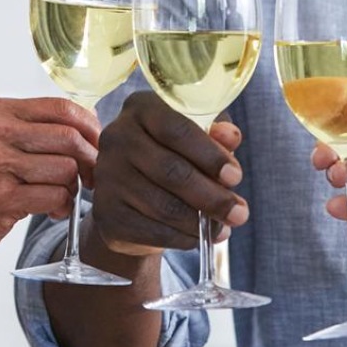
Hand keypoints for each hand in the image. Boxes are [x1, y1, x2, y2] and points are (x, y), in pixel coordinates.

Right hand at [0, 98, 98, 293]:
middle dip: (90, 160)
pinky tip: (51, 210)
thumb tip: (90, 127)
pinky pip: (56, 196)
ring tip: (59, 197)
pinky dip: (61, 206)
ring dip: (72, 188)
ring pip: (66, 168)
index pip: (61, 107)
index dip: (90, 127)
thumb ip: (31, 130)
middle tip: (91, 178)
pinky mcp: (2, 198)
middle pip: (69, 137)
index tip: (97, 145)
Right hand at [87, 91, 248, 255]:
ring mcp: (108, 176)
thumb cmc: (173, 156)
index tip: (235, 176)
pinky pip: (152, 230)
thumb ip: (216, 134)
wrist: (132, 195)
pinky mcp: (106, 212)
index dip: (210, 155)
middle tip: (240, 213)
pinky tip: (198, 237)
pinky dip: (182, 238)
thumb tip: (230, 137)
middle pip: (171, 171)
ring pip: (163, 205)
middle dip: (212, 196)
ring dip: (200, 222)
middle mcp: (117, 137)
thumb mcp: (197, 137)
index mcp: (141, 108)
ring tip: (223, 227)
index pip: (177, 129)